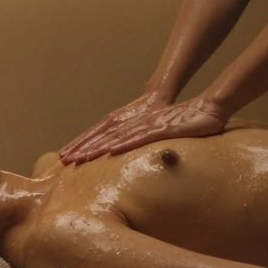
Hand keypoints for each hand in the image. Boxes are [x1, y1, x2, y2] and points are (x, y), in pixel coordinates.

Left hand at [61, 96, 227, 163]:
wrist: (204, 108)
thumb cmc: (177, 121)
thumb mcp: (152, 131)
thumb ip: (136, 139)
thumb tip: (121, 154)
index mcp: (128, 121)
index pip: (99, 133)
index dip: (81, 143)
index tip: (64, 156)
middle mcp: (132, 121)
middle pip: (101, 134)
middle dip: (81, 146)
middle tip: (62, 159)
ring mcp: (145, 124)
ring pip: (115, 136)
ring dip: (96, 147)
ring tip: (79, 158)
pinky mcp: (160, 128)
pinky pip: (138, 137)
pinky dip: (124, 144)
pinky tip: (111, 152)